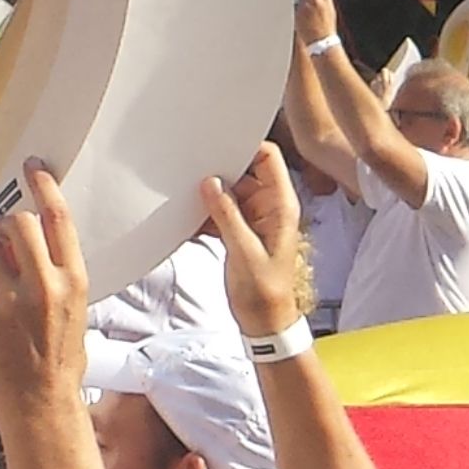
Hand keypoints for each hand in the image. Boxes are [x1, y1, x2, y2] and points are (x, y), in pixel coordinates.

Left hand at [0, 161, 92, 415]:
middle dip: (6, 222)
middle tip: (2, 231)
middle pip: (20, 224)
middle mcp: (46, 286)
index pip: (60, 220)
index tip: (32, 168)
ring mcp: (13, 302)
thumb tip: (32, 249)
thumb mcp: (75, 312)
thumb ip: (57, 278)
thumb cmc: (62, 360)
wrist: (43, 403)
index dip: (44, 187)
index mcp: (74, 281)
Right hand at [201, 145, 316, 335]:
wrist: (264, 323)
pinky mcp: (240, 231)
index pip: (268, 158)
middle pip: (244, 172)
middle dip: (219, 172)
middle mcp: (269, 207)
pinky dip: (205, 215)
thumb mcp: (244, 252)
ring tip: (187, 198)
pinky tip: (190, 222)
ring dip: (209, 197)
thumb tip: (211, 183)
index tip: (217, 145)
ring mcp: (254, 219)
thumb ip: (228, 215)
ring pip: (229, 193)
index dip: (245, 147)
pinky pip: (221, 212)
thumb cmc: (265, 293)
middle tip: (192, 170)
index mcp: (281, 206)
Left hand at [292, 0, 340, 50]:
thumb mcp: (330, 12)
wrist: (321, 41)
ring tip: (306, 13)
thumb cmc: (327, 29)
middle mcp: (315, 1)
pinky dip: (298, 11)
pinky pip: (296, 8)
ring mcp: (305, 6)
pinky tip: (303, 19)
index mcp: (326, 0)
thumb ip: (324, 1)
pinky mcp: (298, 13)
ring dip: (301, 3)